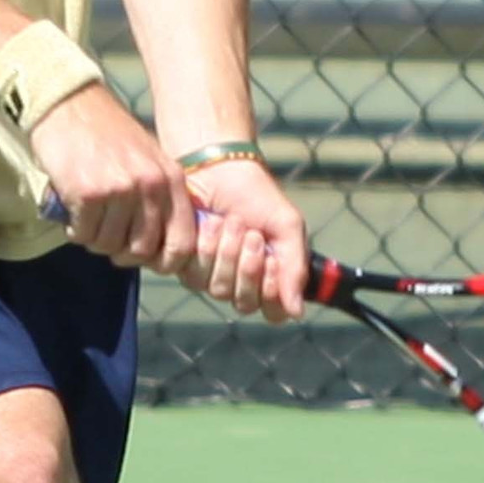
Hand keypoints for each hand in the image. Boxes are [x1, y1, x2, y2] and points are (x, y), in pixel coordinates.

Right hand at [29, 87, 200, 275]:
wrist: (70, 104)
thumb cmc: (107, 134)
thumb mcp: (148, 159)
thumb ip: (159, 198)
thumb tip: (156, 249)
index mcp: (171, 179)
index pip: (181, 243)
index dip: (163, 261)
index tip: (144, 258)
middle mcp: (150, 185)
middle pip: (141, 250)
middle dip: (119, 251)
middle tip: (104, 235)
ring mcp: (120, 190)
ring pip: (109, 245)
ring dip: (93, 238)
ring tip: (87, 218)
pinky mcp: (89, 193)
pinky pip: (84, 233)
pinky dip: (75, 229)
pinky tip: (72, 210)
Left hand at [179, 157, 307, 323]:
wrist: (218, 168)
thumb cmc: (256, 196)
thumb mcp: (286, 226)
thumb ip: (295, 268)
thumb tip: (298, 314)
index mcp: (269, 277)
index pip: (273, 312)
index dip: (272, 291)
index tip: (273, 259)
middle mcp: (240, 282)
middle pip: (245, 304)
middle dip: (249, 267)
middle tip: (252, 234)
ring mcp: (211, 276)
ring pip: (219, 290)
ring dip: (228, 253)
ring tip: (231, 222)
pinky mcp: (185, 265)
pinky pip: (195, 275)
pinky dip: (207, 246)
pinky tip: (210, 224)